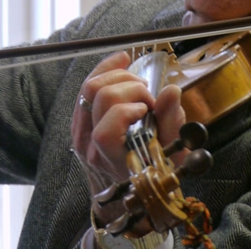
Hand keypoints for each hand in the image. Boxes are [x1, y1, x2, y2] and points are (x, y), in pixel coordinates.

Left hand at [71, 51, 186, 229]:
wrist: (127, 186)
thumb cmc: (152, 169)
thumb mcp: (171, 152)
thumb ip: (171, 121)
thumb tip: (171, 91)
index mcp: (112, 159)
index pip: (106, 132)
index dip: (127, 112)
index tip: (148, 109)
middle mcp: (90, 146)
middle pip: (100, 98)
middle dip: (131, 86)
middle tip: (148, 95)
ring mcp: (80, 132)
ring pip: (89, 88)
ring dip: (118, 76)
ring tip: (138, 84)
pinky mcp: (78, 120)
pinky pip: (86, 88)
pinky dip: (105, 71)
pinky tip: (122, 63)